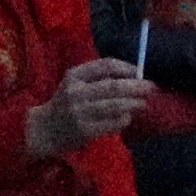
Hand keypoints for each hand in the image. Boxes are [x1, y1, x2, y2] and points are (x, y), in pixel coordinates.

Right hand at [24, 58, 155, 158]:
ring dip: (133, 103)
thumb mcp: (75, 83)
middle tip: (151, 87)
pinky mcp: (84, 130)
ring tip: (143, 103)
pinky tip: (127, 117)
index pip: (105, 65)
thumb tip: (135, 74)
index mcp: (74, 75)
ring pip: (114, 106)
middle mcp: (76, 92)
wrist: (45, 129)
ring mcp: (79, 112)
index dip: (126, 67)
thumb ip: (98, 77)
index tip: (139, 72)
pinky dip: (123, 119)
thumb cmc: (66, 103)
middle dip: (135, 86)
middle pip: (112, 86)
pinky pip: (111, 123)